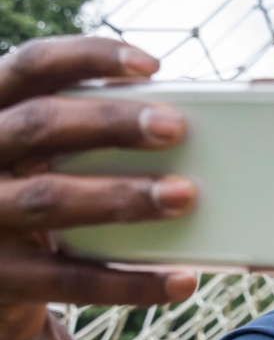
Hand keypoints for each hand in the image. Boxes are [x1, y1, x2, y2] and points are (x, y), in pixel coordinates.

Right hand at [0, 36, 198, 339]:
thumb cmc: (42, 193)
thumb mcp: (51, 156)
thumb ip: (96, 133)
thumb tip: (189, 125)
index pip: (31, 66)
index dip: (87, 57)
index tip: (152, 66)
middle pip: (39, 126)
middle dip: (110, 124)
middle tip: (175, 127)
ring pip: (49, 200)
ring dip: (121, 197)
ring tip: (185, 195)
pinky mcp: (3, 277)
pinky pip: (71, 280)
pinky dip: (132, 282)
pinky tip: (181, 280)